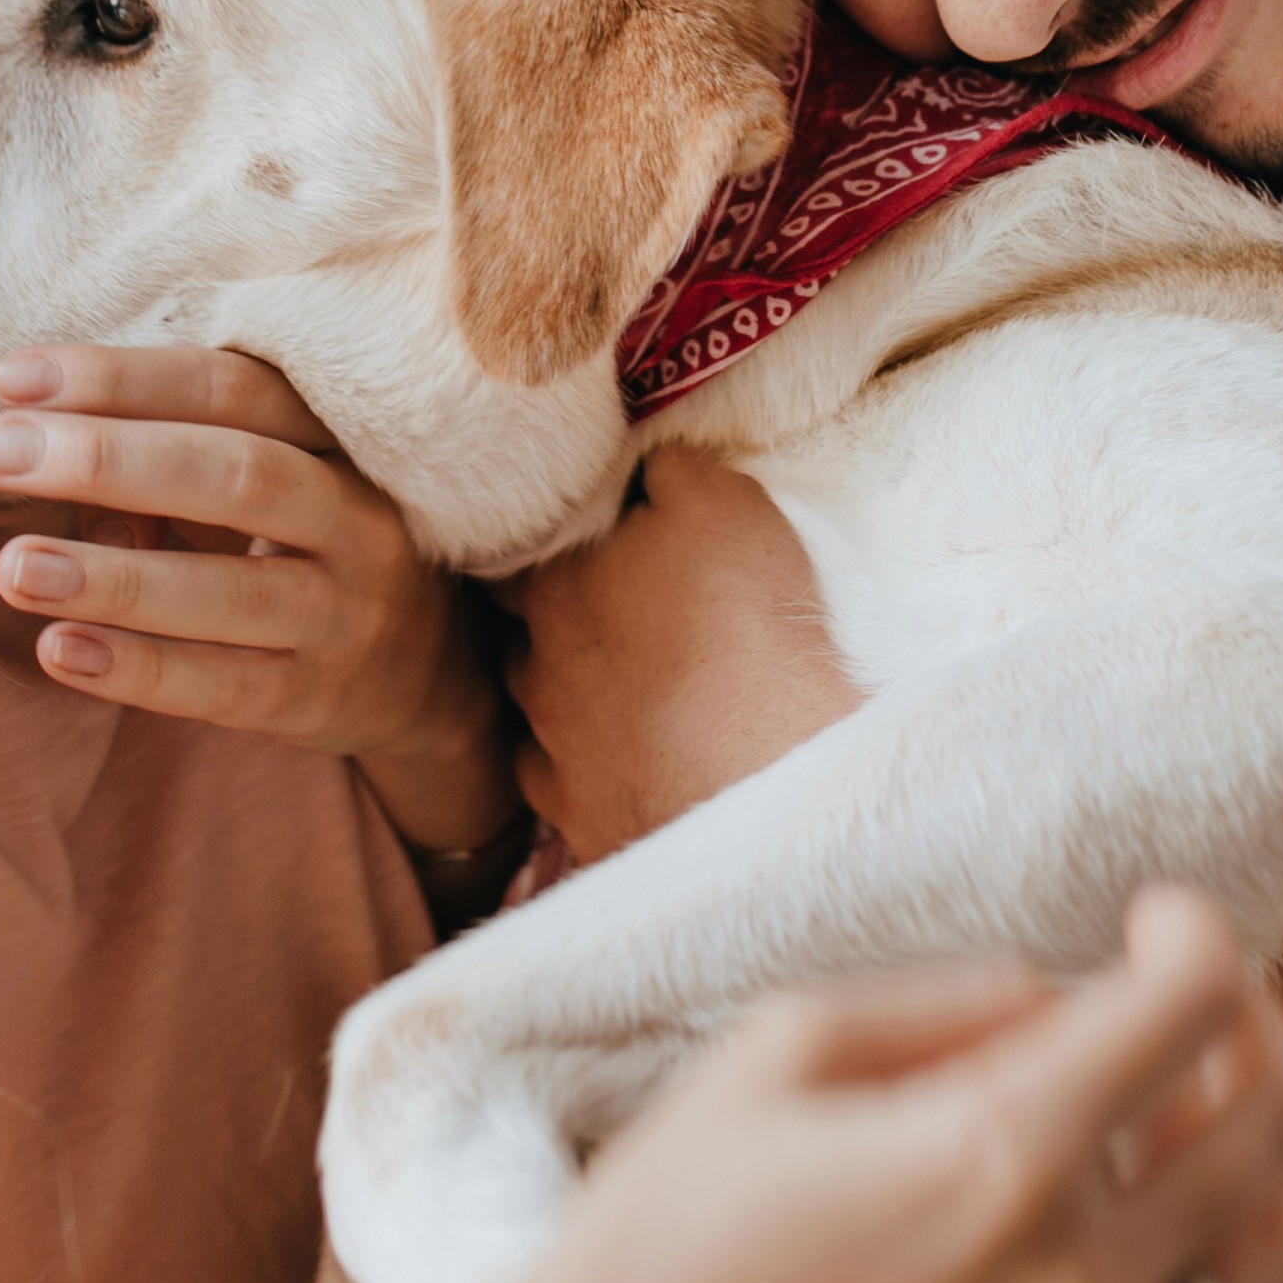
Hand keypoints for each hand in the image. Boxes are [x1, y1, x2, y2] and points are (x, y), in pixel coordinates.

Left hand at [0, 344, 513, 849]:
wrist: (424, 672)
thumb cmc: (305, 541)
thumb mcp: (268, 477)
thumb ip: (166, 458)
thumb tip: (38, 448)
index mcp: (342, 436)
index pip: (234, 388)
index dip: (123, 379)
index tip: (14, 377)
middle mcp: (359, 518)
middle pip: (236, 474)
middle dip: (107, 459)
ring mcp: (345, 614)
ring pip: (231, 591)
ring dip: (113, 577)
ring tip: (12, 567)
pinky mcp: (317, 698)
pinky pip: (223, 685)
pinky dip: (139, 669)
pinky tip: (59, 650)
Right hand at [457, 891, 1282, 1282]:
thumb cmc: (654, 1245)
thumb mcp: (777, 1051)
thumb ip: (953, 1003)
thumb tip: (1073, 1005)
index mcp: (996, 1154)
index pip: (1197, 1002)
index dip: (1193, 931)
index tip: (1150, 922)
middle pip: (1279, 1120)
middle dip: (1250, 1031)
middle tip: (1179, 1014)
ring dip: (1269, 1172)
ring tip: (1187, 1138)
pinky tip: (1212, 1269)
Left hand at [506, 444, 859, 856]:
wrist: (764, 767)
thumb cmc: (740, 622)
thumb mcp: (718, 501)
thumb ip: (668, 469)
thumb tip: (645, 461)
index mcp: (552, 588)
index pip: (519, 555)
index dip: (552, 546)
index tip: (581, 545)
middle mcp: (535, 672)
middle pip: (522, 637)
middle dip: (554, 625)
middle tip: (609, 617)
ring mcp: (556, 756)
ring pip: (539, 717)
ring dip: (565, 699)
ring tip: (618, 691)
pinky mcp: (587, 821)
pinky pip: (567, 791)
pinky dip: (587, 773)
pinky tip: (619, 765)